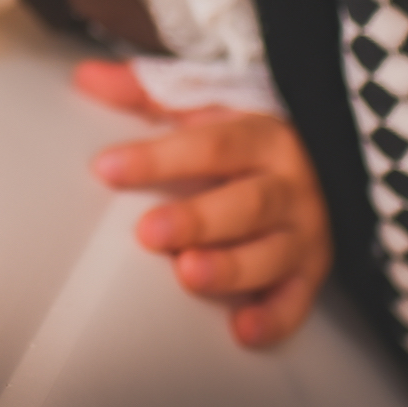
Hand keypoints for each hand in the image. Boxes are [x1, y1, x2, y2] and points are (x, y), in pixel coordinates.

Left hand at [77, 59, 329, 348]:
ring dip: (232, 267)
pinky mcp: (312, 273)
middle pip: (246, 202)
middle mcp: (288, 183)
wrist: (323, 168)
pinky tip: (242, 330)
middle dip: (198, 219)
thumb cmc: (244, 139)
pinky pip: (297, 300)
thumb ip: (144, 91)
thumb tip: (84, 76)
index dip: (158, 158)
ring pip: (273, 252)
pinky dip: (274, 318)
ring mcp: (305, 231)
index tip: (106, 168)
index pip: (210, 144)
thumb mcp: (203, 107)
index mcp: (261, 136)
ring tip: (188, 274)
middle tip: (148, 232)